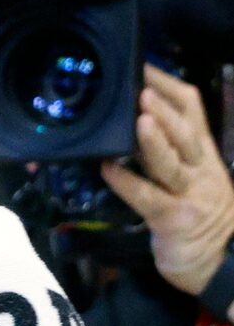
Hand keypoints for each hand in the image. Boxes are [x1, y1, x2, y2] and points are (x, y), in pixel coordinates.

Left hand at [101, 65, 233, 297]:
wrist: (216, 259)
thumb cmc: (196, 209)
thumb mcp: (193, 172)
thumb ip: (172, 146)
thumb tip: (134, 112)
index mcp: (204, 152)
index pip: (193, 110)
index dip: (169, 86)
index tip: (142, 66)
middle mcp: (201, 169)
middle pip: (187, 134)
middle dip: (166, 111)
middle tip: (142, 89)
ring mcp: (189, 194)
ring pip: (173, 164)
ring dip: (154, 141)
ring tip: (138, 120)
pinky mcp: (172, 219)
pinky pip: (148, 198)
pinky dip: (127, 182)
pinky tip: (108, 168)